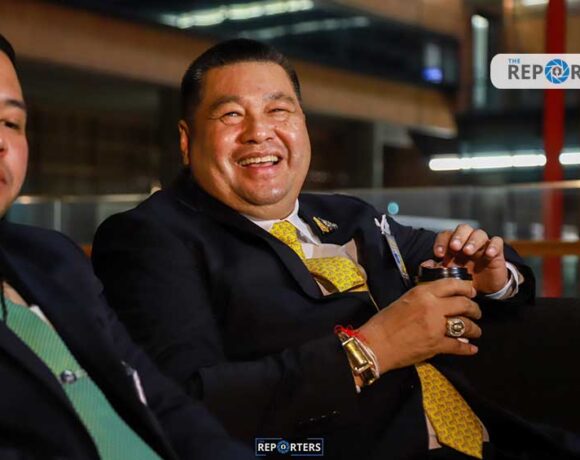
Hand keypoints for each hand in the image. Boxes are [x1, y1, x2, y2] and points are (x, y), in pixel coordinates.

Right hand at [358, 279, 480, 374]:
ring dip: (474, 328)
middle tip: (476, 312)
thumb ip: (423, 297)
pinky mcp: (436, 345)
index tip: (471, 292)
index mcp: (422, 292)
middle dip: (474, 308)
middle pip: (463, 303)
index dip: (466, 288)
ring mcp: (436, 326)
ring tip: (476, 331)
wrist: (375, 344)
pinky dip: (467, 348)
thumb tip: (440, 300)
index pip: (451, 284)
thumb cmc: (384, 321)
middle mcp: (432, 306)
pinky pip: (458, 345)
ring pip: (465, 324)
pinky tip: (471, 349)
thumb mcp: (404, 300)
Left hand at [432, 224, 507, 293]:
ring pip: (479, 234)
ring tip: (468, 252)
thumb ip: (437, 269)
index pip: (446, 235)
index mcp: (454, 244)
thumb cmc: (465, 277)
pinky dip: (493, 246)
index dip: (441, 242)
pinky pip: (497, 242)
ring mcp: (482, 245)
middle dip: (458, 237)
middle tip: (454, 247)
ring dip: (473, 241)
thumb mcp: (450, 275)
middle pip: (463, 229)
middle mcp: (468, 241)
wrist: (485, 288)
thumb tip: (425, 265)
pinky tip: (489, 254)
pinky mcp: (496, 251)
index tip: (438, 254)